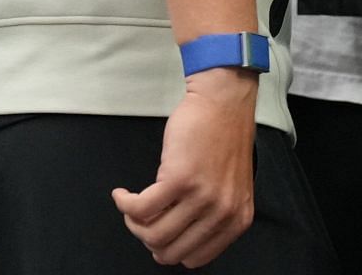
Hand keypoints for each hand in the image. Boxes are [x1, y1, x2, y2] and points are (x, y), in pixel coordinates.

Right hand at [112, 68, 258, 267]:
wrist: (224, 102)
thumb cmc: (223, 138)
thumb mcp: (231, 188)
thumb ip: (212, 217)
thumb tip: (176, 243)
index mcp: (237, 219)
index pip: (194, 259)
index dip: (170, 248)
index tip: (159, 233)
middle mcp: (223, 212)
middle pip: (169, 252)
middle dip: (147, 238)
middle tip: (142, 219)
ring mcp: (203, 197)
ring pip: (151, 234)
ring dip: (133, 222)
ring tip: (133, 204)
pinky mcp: (180, 179)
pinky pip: (138, 210)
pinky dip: (124, 204)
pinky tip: (124, 194)